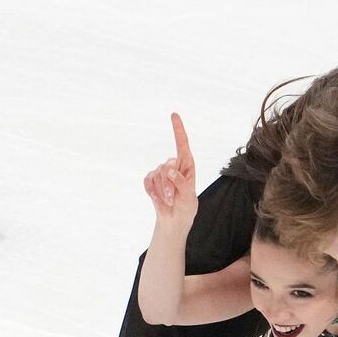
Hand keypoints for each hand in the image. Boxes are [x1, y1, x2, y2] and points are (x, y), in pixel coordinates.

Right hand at [142, 113, 196, 232]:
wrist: (173, 221)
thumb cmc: (186, 207)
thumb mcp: (189, 196)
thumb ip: (181, 182)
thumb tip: (170, 168)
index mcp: (187, 166)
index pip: (182, 144)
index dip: (178, 130)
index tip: (174, 115)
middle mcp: (173, 166)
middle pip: (166, 165)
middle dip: (168, 183)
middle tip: (172, 198)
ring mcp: (161, 173)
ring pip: (157, 175)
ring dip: (162, 191)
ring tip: (168, 201)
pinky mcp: (151, 180)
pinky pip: (148, 181)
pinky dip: (153, 192)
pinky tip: (159, 199)